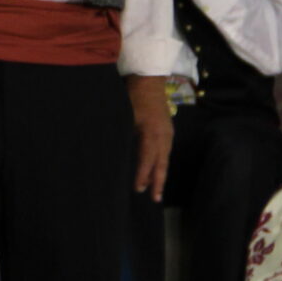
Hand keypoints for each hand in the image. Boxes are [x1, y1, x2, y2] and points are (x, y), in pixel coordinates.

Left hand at [127, 74, 172, 200]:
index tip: (138, 189)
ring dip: (160, 175)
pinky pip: (165, 152)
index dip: (142, 175)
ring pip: (164, 159)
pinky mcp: (167, 131)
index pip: (147, 160)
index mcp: (152, 133)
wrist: (149, 81)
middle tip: (154, 199)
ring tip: (157, 191)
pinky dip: (161, 164)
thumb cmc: (133, 96)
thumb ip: (122, 134)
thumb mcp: (125, 115)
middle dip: (157, 182)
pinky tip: (157, 171)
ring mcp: (167, 134)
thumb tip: (114, 152)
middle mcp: (163, 136)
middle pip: (160, 164)